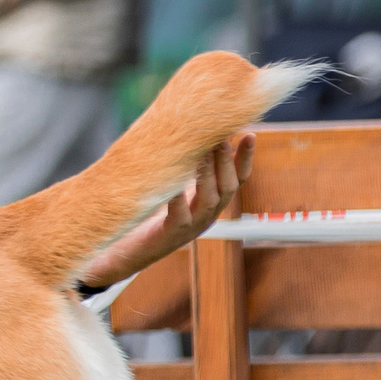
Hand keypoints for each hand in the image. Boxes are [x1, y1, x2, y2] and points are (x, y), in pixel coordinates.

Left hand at [76, 134, 254, 292]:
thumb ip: (187, 165)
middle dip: (227, 162)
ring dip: (209, 175)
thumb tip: (192, 130)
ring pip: (209, 200)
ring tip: (204, 153)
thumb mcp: (176, 184)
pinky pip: (179, 215)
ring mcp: (193, 226)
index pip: (238, 178)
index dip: (245, 158)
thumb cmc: (152, 211)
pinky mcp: (173, 234)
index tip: (249, 133)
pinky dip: (178, 198)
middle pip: (228, 187)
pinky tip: (176, 184)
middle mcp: (208, 214)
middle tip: (222, 138)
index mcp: (213, 201)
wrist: (131, 249)